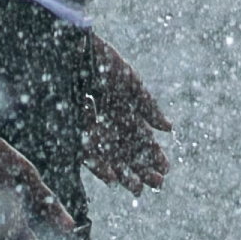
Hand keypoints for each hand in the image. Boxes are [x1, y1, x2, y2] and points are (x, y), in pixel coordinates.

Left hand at [84, 32, 171, 192]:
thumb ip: (148, 106)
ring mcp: (90, 128)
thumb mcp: (130, 84)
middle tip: (156, 185)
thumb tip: (169, 129)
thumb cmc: (103, 63)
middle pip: (127, 152)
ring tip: (137, 188)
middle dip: (142, 168)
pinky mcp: (71, 132)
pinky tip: (112, 178)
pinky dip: (100, 166)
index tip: (166, 169)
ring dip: (124, 173)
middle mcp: (107, 123)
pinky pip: (87, 154)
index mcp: (123, 111)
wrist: (72, 51)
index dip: (154, 154)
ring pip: (110, 157)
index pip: (141, 139)